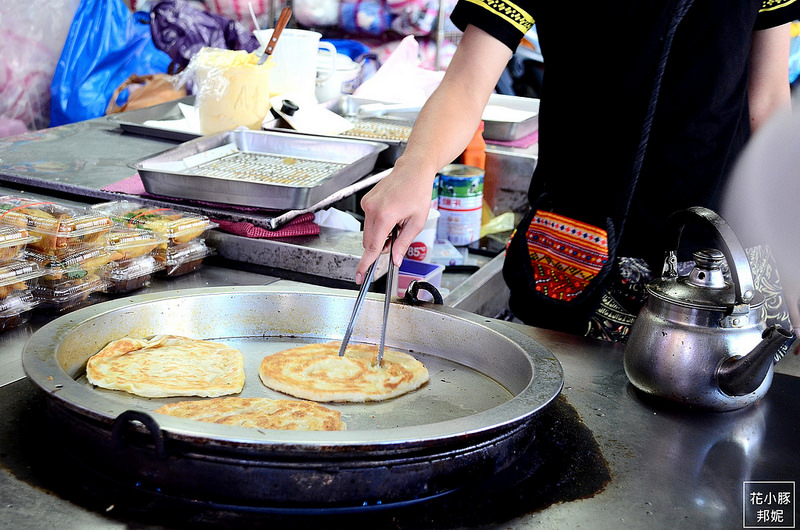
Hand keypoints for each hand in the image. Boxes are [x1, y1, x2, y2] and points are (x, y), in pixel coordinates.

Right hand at [355, 164, 435, 283]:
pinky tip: (391, 214)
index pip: (372, 247)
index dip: (366, 264)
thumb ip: (403, 244)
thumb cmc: (417, 192)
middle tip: (398, 236)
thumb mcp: (416, 222)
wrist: (413, 170)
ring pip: (368, 232)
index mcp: (385, 216)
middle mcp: (372, 209)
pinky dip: (378, 224)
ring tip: (396, 221)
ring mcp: (367, 204)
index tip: (359, 275)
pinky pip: (369, 221)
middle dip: (381, 245)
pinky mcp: (366, 201)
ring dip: (380, 234)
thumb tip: (395, 259)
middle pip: (369, 242)